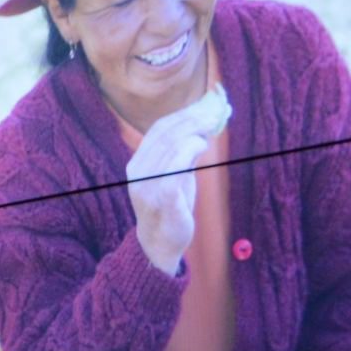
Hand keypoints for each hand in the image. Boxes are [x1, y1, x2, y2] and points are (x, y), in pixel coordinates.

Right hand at [123, 99, 221, 276]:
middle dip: (191, 119)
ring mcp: (147, 186)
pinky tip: (202, 145)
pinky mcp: (162, 199)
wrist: (160, 244)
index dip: (181, 115)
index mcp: (137, 163)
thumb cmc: (170, 206)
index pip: (158, 129)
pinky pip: (176, 167)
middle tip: (213, 114)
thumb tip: (202, 124)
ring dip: (194, 132)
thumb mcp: (173, 174)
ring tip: (210, 129)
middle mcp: (137, 172)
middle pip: (166, 134)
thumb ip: (181, 153)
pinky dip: (190, 150)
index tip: (203, 106)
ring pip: (171, 146)